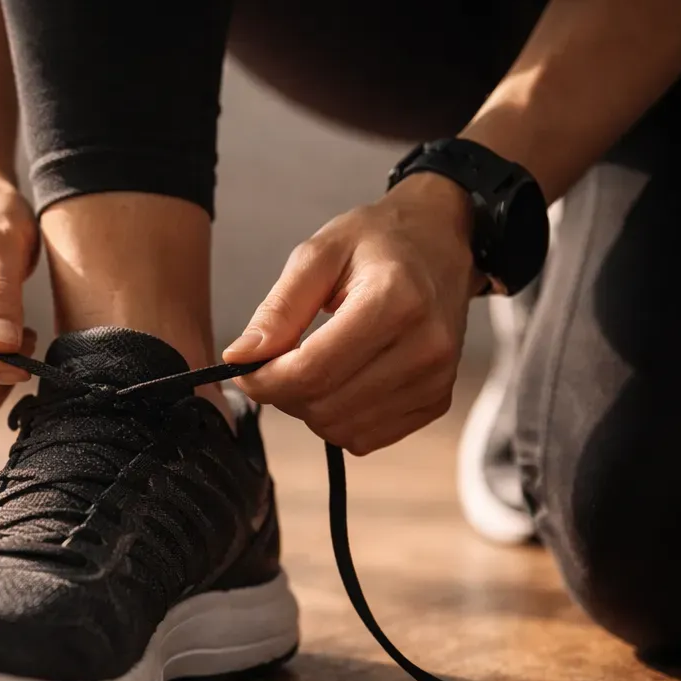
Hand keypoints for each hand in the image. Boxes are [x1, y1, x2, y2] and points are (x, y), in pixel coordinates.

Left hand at [224, 173, 483, 454]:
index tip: (244, 369)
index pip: (313, 370)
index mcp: (396, 300)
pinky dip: (339, 418)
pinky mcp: (436, 401)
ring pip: (343, 430)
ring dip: (310, 408)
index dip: (265, 380)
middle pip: (326, 406)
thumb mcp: (319, 255)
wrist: (441, 244)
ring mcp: (436, 378)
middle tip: (276, 363)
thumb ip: (278, 309)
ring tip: (312, 366)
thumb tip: (239, 357)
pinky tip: (341, 381)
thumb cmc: (379, 242)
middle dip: (284, 393)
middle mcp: (425, 345)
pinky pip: (367, 438)